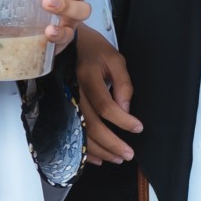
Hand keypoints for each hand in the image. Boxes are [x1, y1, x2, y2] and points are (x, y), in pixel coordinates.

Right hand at [73, 24, 138, 164]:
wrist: (67, 42)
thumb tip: (126, 109)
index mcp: (88, 77)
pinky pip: (71, 132)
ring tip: (117, 157)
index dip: (122, 120)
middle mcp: (73, 92)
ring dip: (100, 150)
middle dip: (112, 143)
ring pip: (81, 132)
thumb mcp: (115, 59)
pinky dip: (84, 148)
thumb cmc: (93, 49)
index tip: (138, 128)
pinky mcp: (62, 108)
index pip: (106, 106)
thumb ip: (123, 84)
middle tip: (128, 154)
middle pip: (92, 125)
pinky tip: (97, 157)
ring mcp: (65, 102)